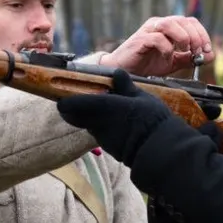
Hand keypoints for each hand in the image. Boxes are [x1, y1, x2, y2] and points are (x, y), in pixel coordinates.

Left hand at [57, 68, 172, 165]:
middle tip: (82, 100)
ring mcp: (101, 137)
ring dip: (91, 118)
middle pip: (73, 117)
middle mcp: (95, 123)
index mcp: (101, 106)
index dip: (64, 101)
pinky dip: (103, 128)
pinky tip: (118, 125)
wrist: (158, 149)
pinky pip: (100, 134)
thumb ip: (125, 86)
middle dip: (74, 109)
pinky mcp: (108, 148)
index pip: (69, 105)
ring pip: (88, 125)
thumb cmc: (151, 118)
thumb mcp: (141, 96)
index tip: (64, 95)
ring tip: (107, 111)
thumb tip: (117, 73)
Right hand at [101, 16, 213, 76]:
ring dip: (184, 38)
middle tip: (198, 53)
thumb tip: (210, 56)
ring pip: (171, 24)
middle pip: (184, 20)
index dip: (202, 34)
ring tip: (186, 52)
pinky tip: (167, 57)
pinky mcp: (140, 40)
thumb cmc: (146, 64)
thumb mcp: (172, 62)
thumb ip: (189, 58)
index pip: (191, 22)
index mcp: (169, 27)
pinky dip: (167, 48)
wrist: (124, 70)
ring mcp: (149, 30)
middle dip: (196, 37)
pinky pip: (158, 38)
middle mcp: (159, 24)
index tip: (206, 50)